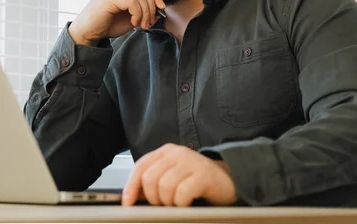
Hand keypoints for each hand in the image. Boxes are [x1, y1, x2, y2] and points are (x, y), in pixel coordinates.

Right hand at [68, 0, 164, 45]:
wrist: (87, 32)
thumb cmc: (107, 24)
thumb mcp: (130, 17)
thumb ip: (143, 11)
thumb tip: (159, 11)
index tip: (160, 9)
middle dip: (151, 8)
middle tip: (148, 23)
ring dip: (145, 13)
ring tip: (141, 25)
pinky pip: (133, 2)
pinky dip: (137, 13)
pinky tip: (133, 22)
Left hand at [122, 143, 236, 206]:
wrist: (228, 181)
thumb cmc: (196, 182)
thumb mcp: (172, 177)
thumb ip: (153, 182)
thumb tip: (131, 196)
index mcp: (166, 151)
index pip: (141, 166)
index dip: (132, 186)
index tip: (128, 203)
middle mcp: (177, 153)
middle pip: (150, 178)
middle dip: (153, 197)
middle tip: (163, 205)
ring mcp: (191, 162)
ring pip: (165, 187)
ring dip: (169, 202)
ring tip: (177, 203)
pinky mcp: (204, 175)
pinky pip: (182, 193)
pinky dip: (181, 204)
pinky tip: (188, 203)